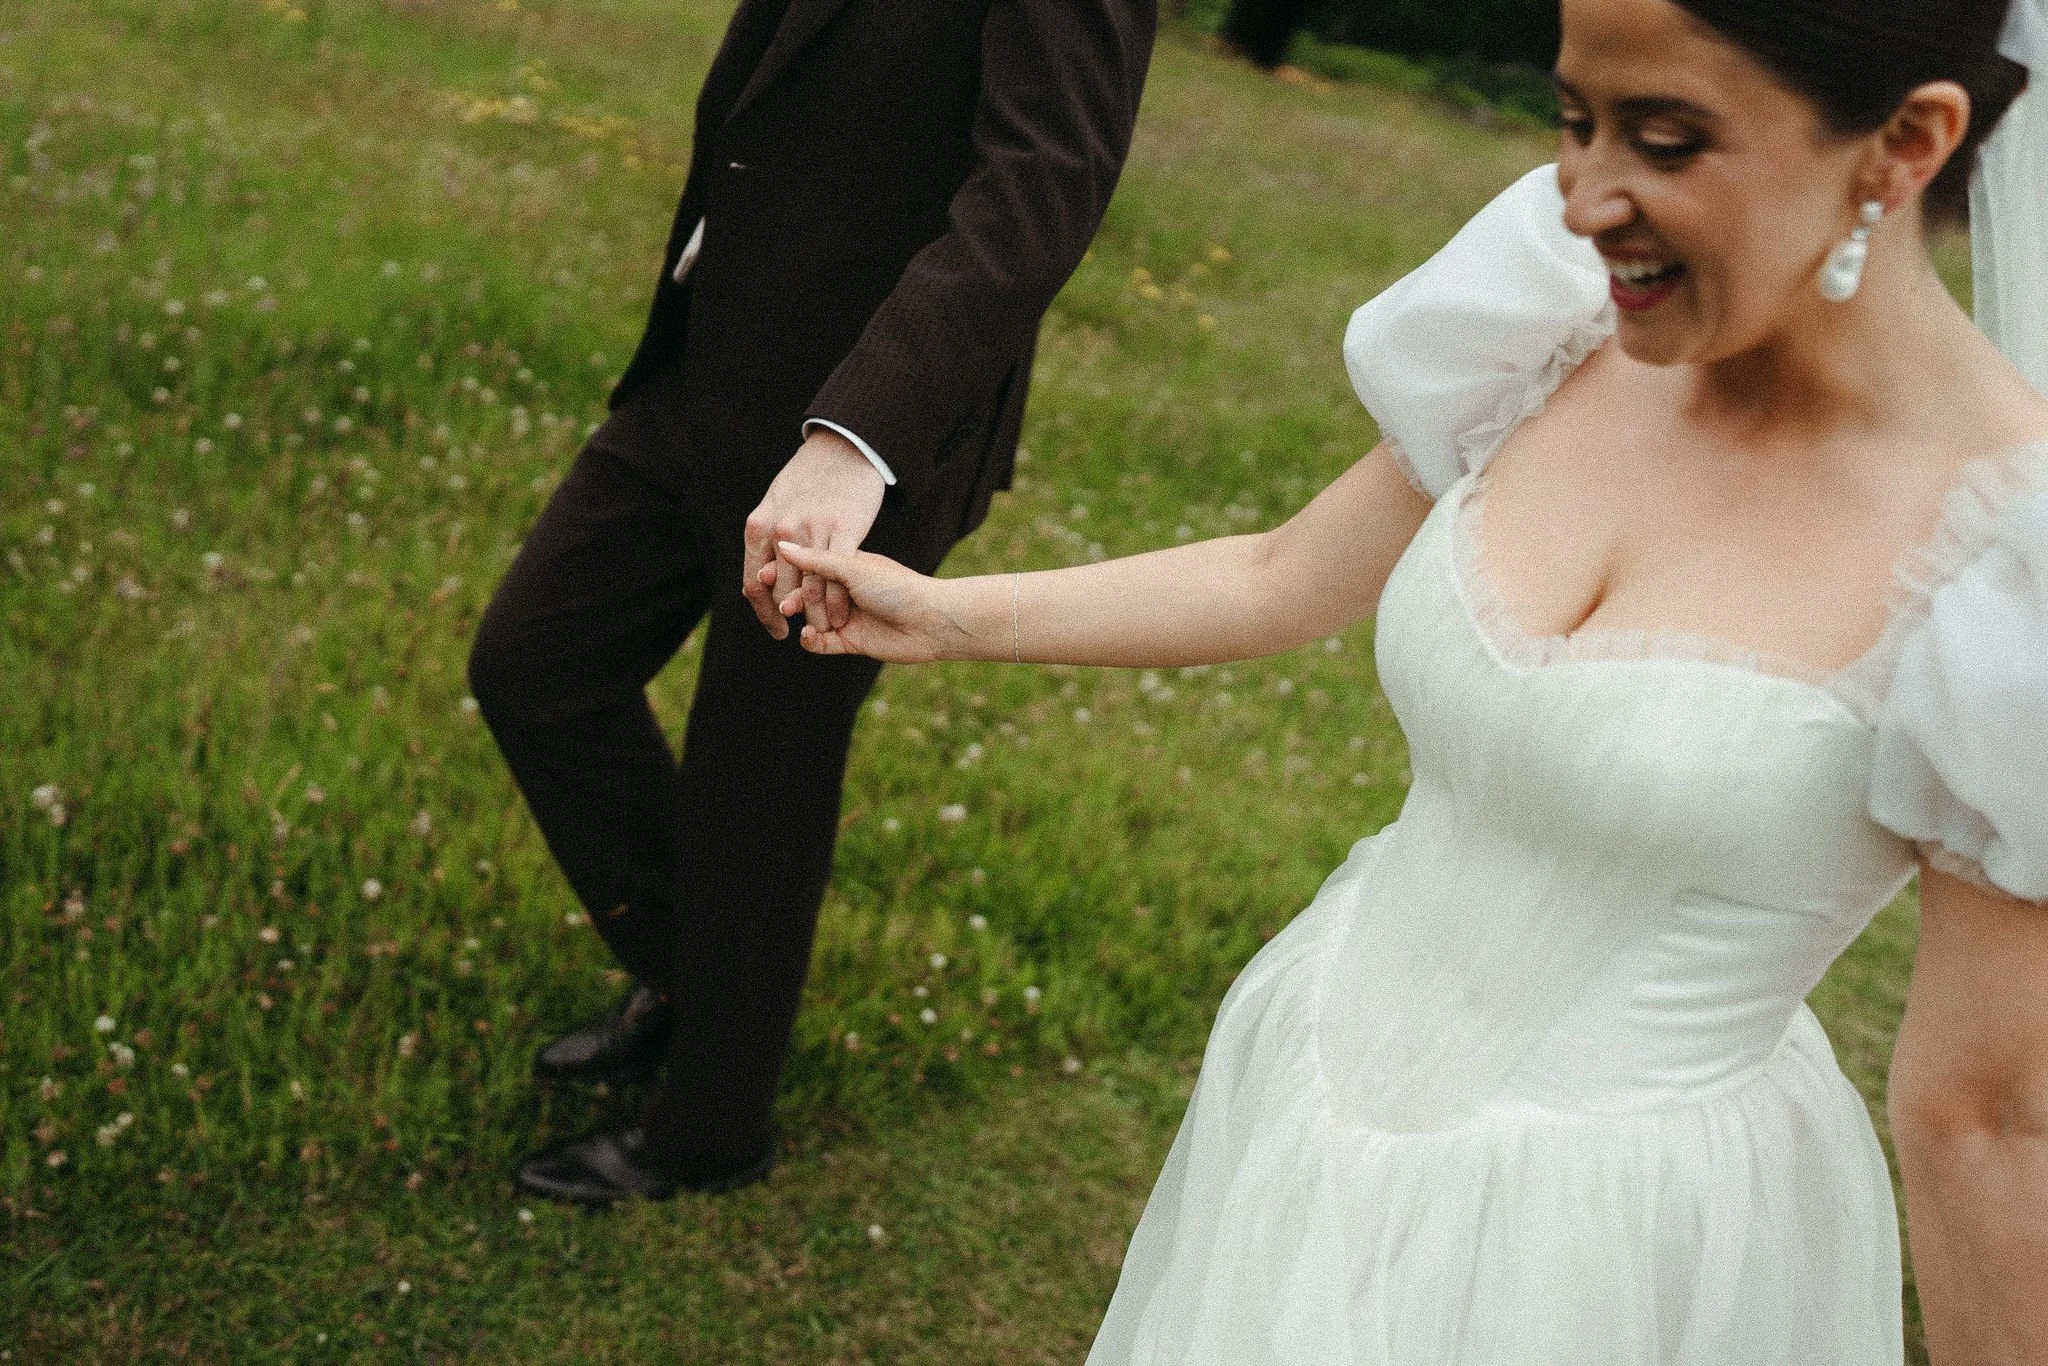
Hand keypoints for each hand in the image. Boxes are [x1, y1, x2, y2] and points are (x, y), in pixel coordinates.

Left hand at [741, 429, 886, 639]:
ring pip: (810, 589)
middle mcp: (782, 530)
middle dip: (791, 618)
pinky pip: (838, 577)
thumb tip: (761, 577)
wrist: (842, 448)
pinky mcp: (844, 529)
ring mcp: (813, 530)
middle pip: (782, 591)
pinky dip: (838, 603)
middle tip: (804, 634)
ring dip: (816, 617)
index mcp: (760, 526)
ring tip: (825, 631)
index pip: (754, 583)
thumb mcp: (775, 505)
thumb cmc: (808, 479)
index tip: (778, 630)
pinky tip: (842, 615)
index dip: (764, 613)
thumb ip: (766, 540)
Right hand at [771, 541, 951, 662]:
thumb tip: (782, 545)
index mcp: (846, 566)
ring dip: (801, 617)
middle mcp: (844, 591)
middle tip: (781, 599)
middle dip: (790, 596)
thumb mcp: (853, 567)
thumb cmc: (896, 586)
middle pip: (806, 594)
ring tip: (793, 614)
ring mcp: (847, 617)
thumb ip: (816, 560)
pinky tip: (808, 636)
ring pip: (811, 619)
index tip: (767, 573)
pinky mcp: (851, 642)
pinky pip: (822, 643)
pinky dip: (811, 641)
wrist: (931, 619)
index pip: (807, 567)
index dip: (786, 572)